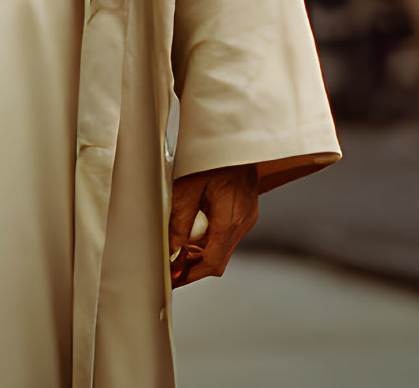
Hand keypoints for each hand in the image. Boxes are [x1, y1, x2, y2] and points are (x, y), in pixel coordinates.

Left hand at [168, 163, 257, 287]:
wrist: (238, 138)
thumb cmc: (213, 156)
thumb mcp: (188, 186)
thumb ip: (180, 221)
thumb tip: (171, 250)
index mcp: (230, 219)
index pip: (211, 263)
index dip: (190, 275)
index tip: (173, 280)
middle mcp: (243, 222)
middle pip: (218, 260)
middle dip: (194, 268)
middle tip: (171, 269)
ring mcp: (247, 218)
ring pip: (223, 249)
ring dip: (201, 253)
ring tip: (178, 249)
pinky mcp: (246, 212)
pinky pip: (227, 235)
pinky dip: (210, 239)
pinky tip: (195, 230)